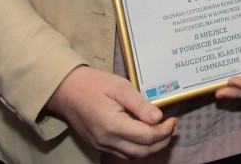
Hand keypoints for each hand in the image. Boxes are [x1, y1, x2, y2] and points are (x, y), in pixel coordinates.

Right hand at [46, 66, 176, 158]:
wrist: (67, 90)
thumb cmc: (95, 84)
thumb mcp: (121, 87)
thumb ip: (140, 104)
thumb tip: (158, 118)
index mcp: (113, 125)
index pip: (146, 136)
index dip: (164, 130)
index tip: (173, 119)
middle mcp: (107, 140)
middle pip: (141, 151)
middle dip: (161, 142)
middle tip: (171, 127)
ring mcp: (101, 145)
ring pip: (132, 155)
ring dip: (150, 147)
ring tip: (161, 131)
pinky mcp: (98, 144)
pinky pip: (122, 153)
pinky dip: (137, 148)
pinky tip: (144, 135)